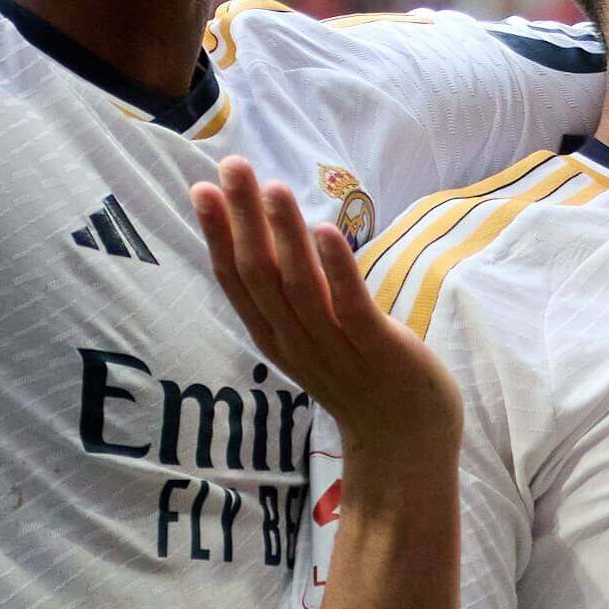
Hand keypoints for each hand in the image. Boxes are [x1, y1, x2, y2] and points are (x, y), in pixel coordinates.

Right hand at [192, 157, 458, 461]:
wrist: (405, 442)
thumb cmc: (360, 378)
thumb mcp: (312, 337)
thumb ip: (291, 296)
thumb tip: (274, 238)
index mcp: (275, 336)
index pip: (236, 282)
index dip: (217, 235)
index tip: (202, 188)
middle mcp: (296, 343)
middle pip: (259, 276)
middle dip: (242, 218)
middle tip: (232, 166)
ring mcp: (335, 349)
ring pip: (299, 287)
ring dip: (284, 234)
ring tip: (272, 187)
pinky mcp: (377, 350)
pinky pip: (351, 306)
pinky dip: (336, 268)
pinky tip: (325, 231)